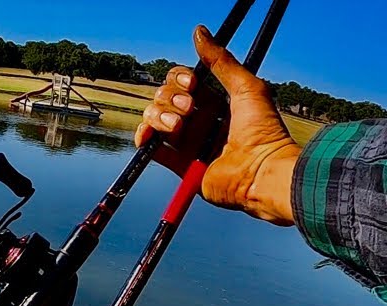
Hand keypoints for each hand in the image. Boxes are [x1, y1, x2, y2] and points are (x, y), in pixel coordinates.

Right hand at [134, 25, 300, 225]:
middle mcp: (199, 120)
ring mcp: (187, 141)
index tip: (192, 84)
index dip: (180, 79)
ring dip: (159, 116)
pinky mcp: (178, 164)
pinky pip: (150, 146)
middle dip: (170, 99)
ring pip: (154, 117)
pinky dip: (144, 137)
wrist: (261, 171)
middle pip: (164, 97)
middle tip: (189, 109)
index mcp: (215, 101)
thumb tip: (199, 31)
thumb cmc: (262, 130)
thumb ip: (221, 60)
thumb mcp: (247, 86)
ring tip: (178, 127)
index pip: (182, 82)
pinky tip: (148, 136)